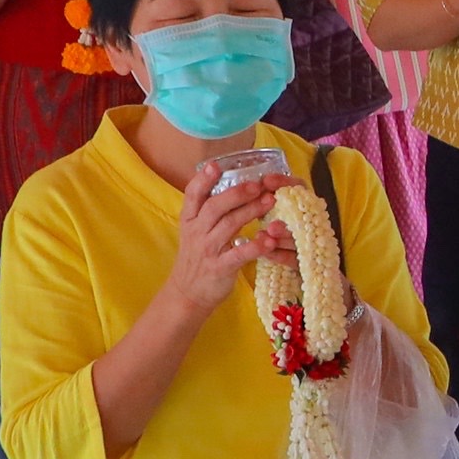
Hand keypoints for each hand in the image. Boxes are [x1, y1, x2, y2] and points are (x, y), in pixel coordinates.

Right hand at [158, 165, 275, 312]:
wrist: (188, 293)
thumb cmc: (198, 257)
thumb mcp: (195, 231)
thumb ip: (208, 210)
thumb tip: (232, 184)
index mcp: (189, 220)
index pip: (192, 195)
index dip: (203, 179)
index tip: (215, 165)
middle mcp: (196, 232)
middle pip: (214, 207)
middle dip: (237, 193)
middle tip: (258, 184)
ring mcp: (207, 250)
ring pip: (228, 226)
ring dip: (250, 212)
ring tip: (269, 202)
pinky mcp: (219, 268)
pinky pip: (238, 255)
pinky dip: (255, 246)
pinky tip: (269, 239)